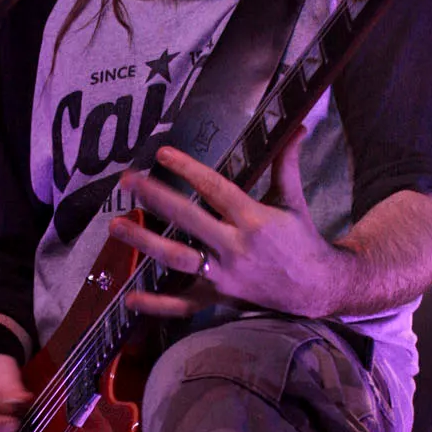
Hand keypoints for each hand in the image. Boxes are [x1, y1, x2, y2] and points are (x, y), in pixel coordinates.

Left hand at [108, 134, 340, 319]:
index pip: (215, 189)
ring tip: (116, 227)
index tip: (163, 153)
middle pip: (188, 220)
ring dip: (144, 243)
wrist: (316, 288)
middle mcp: (235, 247)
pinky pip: (184, 304)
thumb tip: (297, 127)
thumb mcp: (293, 201)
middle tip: (128, 181)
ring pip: (178, 258)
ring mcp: (224, 275)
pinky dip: (157, 305)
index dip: (188, 169)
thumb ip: (286, 164)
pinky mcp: (218, 298)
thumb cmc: (302, 240)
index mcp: (254, 220)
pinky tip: (130, 299)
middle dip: (155, 198)